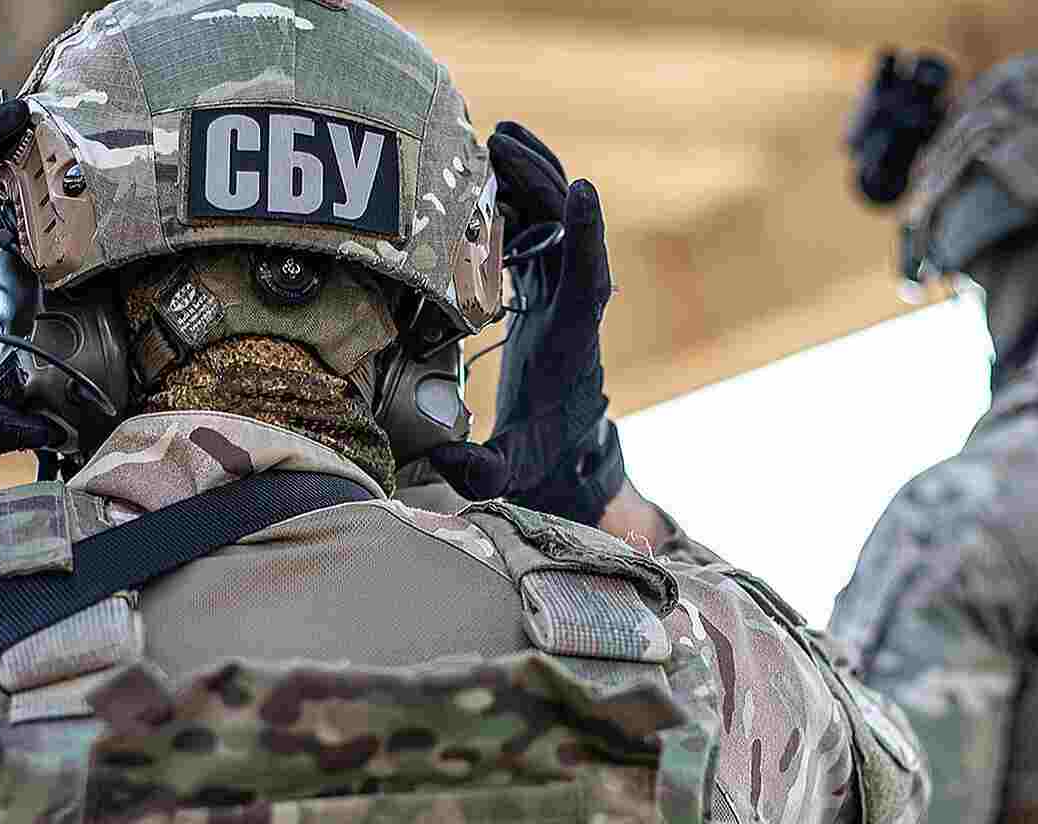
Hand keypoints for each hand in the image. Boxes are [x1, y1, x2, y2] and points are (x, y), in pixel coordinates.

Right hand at [428, 122, 623, 524]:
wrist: (563, 446)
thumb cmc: (540, 455)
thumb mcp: (512, 470)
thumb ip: (484, 472)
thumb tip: (449, 466)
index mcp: (571, 340)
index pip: (587, 279)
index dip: (586, 235)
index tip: (582, 191)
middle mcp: (573, 303)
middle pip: (569, 229)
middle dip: (542, 182)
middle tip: (502, 143)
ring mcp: (561, 287)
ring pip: (554, 217)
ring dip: (530, 176)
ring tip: (495, 137)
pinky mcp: (544, 282)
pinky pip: (536, 227)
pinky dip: (516, 195)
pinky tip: (484, 168)